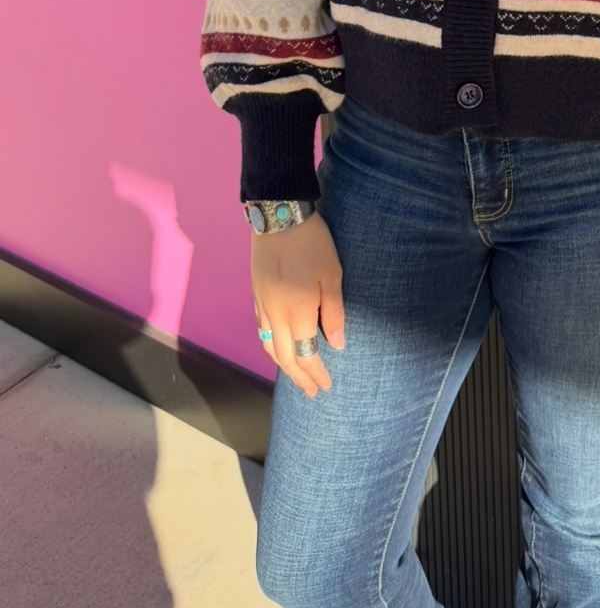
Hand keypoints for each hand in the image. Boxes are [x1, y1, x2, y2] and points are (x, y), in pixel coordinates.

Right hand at [251, 211, 344, 397]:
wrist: (279, 216)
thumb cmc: (312, 244)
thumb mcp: (333, 275)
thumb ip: (333, 313)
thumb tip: (336, 345)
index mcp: (297, 312)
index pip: (305, 354)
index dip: (315, 373)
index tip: (325, 386)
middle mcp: (275, 314)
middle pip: (284, 356)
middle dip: (298, 377)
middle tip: (310, 392)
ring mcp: (262, 304)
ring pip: (268, 345)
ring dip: (282, 364)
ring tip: (295, 375)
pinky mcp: (256, 294)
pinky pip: (261, 329)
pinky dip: (270, 345)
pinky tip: (278, 345)